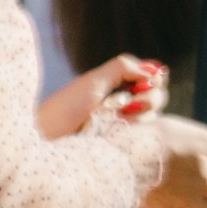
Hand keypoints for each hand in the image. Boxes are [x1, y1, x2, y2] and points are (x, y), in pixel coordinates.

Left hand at [38, 55, 164, 139]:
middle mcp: (124, 100)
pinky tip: (123, 126)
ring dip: (144, 109)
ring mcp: (125, 122)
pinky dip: (139, 125)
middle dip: (150, 94)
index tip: (147, 80)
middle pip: (158, 92)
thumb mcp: (94, 80)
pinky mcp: (124, 140)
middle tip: (132, 101)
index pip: (150, 74)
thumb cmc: (66, 107)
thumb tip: (153, 70)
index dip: (154, 76)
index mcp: (116, 83)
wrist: (49, 139)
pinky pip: (147, 131)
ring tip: (121, 116)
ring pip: (155, 111)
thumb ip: (125, 67)